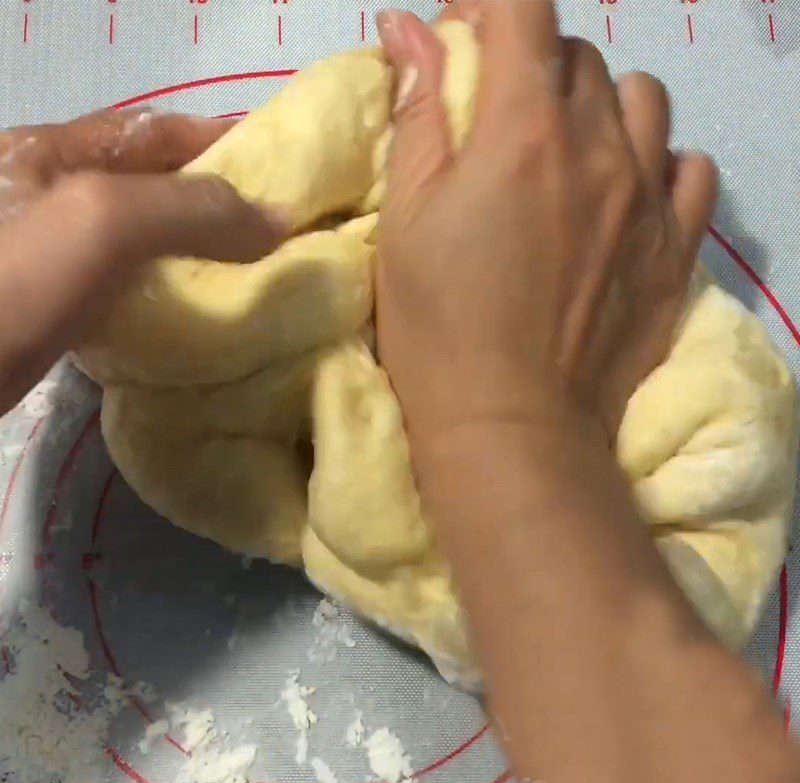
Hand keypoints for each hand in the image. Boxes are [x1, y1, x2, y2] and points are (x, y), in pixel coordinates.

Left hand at [0, 108, 285, 412]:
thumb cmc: (13, 282)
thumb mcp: (103, 223)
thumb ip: (190, 211)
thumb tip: (277, 222)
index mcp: (56, 152)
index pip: (156, 130)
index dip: (222, 138)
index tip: (284, 165)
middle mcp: (56, 196)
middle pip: (156, 185)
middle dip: (220, 200)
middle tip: (282, 228)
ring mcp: (57, 256)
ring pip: (148, 240)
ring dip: (203, 250)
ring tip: (260, 268)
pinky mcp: (61, 309)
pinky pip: (133, 286)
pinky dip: (175, 291)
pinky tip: (207, 309)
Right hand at [376, 1, 716, 444]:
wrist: (512, 425)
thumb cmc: (438, 325)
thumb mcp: (405, 218)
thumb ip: (416, 115)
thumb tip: (409, 30)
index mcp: (522, 129)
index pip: (521, 8)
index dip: (485, 7)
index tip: (459, 42)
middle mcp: (599, 145)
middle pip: (577, 54)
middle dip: (531, 65)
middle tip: (497, 119)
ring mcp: (648, 197)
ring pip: (641, 99)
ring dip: (598, 105)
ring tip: (566, 152)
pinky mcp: (676, 248)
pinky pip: (690, 167)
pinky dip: (658, 161)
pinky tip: (624, 192)